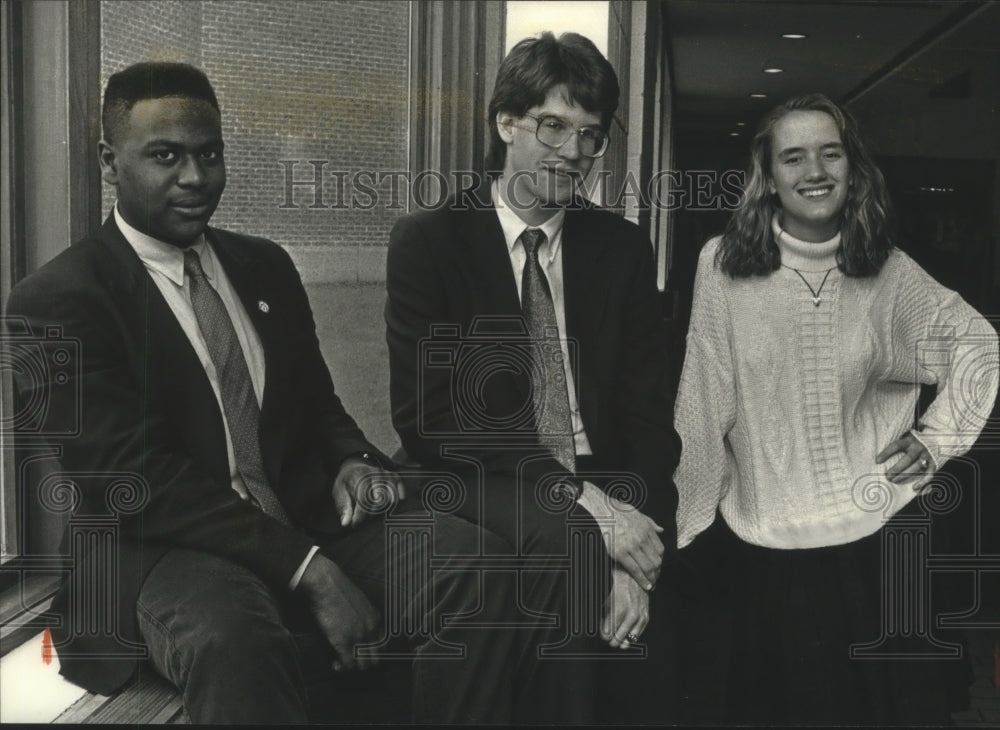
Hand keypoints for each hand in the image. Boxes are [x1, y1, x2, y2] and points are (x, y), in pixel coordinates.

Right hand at [298, 553, 381, 670]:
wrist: (326, 584)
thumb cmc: (339, 589)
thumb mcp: (360, 601)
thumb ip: (365, 615)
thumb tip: (360, 625)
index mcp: (375, 619)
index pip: (383, 645)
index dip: (374, 653)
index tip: (365, 655)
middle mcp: (370, 630)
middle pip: (376, 658)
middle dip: (366, 664)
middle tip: (354, 663)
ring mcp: (357, 637)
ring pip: (363, 664)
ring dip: (354, 667)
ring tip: (344, 665)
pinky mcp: (342, 642)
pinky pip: (347, 664)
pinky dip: (341, 668)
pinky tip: (335, 666)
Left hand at [332, 457, 404, 526]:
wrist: (354, 468)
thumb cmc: (347, 482)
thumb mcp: (339, 492)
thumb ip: (344, 507)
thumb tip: (345, 523)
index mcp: (361, 476)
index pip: (364, 499)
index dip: (360, 515)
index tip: (354, 524)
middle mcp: (376, 473)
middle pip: (379, 500)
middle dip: (370, 512)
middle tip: (363, 514)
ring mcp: (386, 474)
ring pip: (390, 496)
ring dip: (382, 507)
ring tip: (373, 509)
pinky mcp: (394, 476)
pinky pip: (399, 490)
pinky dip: (398, 496)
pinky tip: (393, 502)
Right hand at [578, 482, 663, 590]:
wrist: (599, 509)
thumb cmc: (615, 510)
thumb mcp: (636, 512)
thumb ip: (650, 522)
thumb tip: (661, 530)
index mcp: (646, 529)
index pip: (660, 550)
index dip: (660, 561)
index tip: (657, 567)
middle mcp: (642, 538)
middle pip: (656, 560)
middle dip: (657, 572)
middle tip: (655, 579)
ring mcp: (632, 546)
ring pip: (648, 567)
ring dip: (652, 578)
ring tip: (651, 585)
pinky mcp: (620, 553)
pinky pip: (635, 570)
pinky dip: (642, 580)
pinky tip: (645, 586)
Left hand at [601, 567, 649, 648]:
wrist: (632, 578)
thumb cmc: (618, 587)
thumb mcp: (607, 602)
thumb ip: (605, 618)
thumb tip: (604, 630)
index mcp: (618, 610)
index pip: (608, 634)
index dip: (604, 636)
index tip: (604, 634)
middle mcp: (630, 615)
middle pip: (618, 639)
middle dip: (612, 640)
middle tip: (610, 639)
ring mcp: (639, 617)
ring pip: (629, 639)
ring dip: (622, 641)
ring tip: (618, 639)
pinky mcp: (646, 617)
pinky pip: (638, 634)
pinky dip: (632, 636)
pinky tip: (627, 634)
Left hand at [877, 433, 933, 485]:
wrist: (937, 439)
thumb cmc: (915, 442)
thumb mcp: (906, 437)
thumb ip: (896, 444)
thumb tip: (879, 456)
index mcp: (909, 440)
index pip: (896, 446)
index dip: (886, 453)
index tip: (877, 461)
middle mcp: (919, 448)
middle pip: (907, 459)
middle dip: (896, 469)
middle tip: (887, 476)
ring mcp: (927, 456)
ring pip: (916, 467)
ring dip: (905, 475)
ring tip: (894, 481)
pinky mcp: (934, 464)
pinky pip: (929, 474)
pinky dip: (922, 482)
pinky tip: (914, 487)